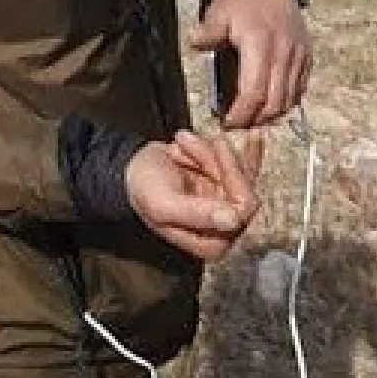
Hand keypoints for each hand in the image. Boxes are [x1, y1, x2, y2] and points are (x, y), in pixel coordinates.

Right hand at [124, 130, 263, 262]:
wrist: (131, 171)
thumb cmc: (144, 191)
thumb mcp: (164, 203)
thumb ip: (197, 214)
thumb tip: (233, 220)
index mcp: (212, 242)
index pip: (243, 210)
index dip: (233, 176)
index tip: (215, 148)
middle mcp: (225, 226)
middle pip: (242, 184)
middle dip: (213, 157)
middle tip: (185, 140)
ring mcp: (226, 203)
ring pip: (237, 168)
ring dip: (206, 149)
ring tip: (179, 142)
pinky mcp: (225, 183)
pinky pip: (238, 162)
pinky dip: (222, 146)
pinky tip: (246, 134)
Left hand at [189, 0, 311, 129]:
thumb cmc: (240, 1)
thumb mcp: (218, 12)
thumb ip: (208, 32)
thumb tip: (195, 44)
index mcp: (260, 43)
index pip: (254, 92)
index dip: (241, 115)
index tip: (227, 123)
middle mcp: (284, 53)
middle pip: (274, 103)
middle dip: (255, 121)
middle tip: (237, 126)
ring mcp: (299, 56)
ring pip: (290, 100)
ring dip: (271, 115)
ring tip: (251, 117)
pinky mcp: (307, 57)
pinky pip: (300, 90)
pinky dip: (286, 102)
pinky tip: (269, 103)